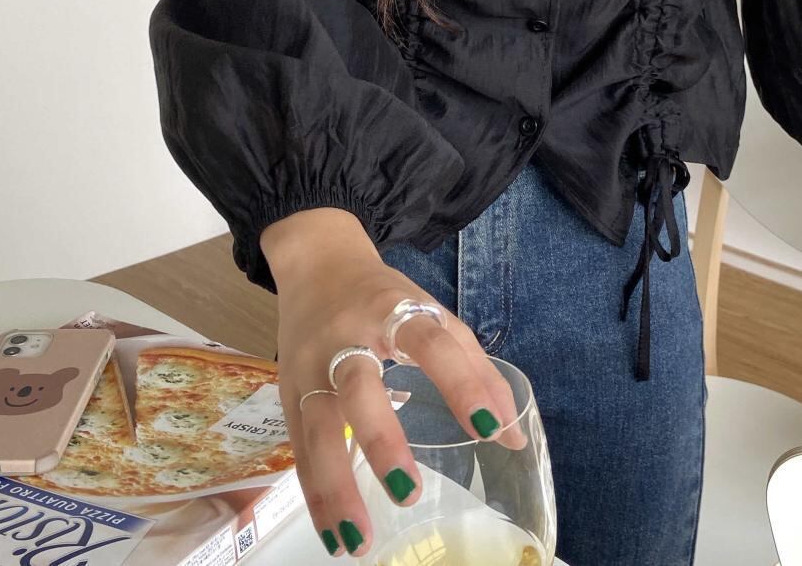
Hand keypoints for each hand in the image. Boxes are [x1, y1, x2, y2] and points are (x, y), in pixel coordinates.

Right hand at [267, 210, 519, 555]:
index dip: (461, 382)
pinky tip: (333, 536)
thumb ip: (473, 368)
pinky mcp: (290, 394)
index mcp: (394, 310)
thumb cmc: (383, 298)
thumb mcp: (431, 313)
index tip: (488, 429)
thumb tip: (511, 435)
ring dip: (337, 485)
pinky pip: (300, 450)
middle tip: (408, 492)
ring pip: (319, 428)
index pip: (431, 342)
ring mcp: (312, 367)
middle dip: (380, 439)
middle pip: (359, 387)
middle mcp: (347, 337)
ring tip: (359, 539)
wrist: (315, 263)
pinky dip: (315, 496)